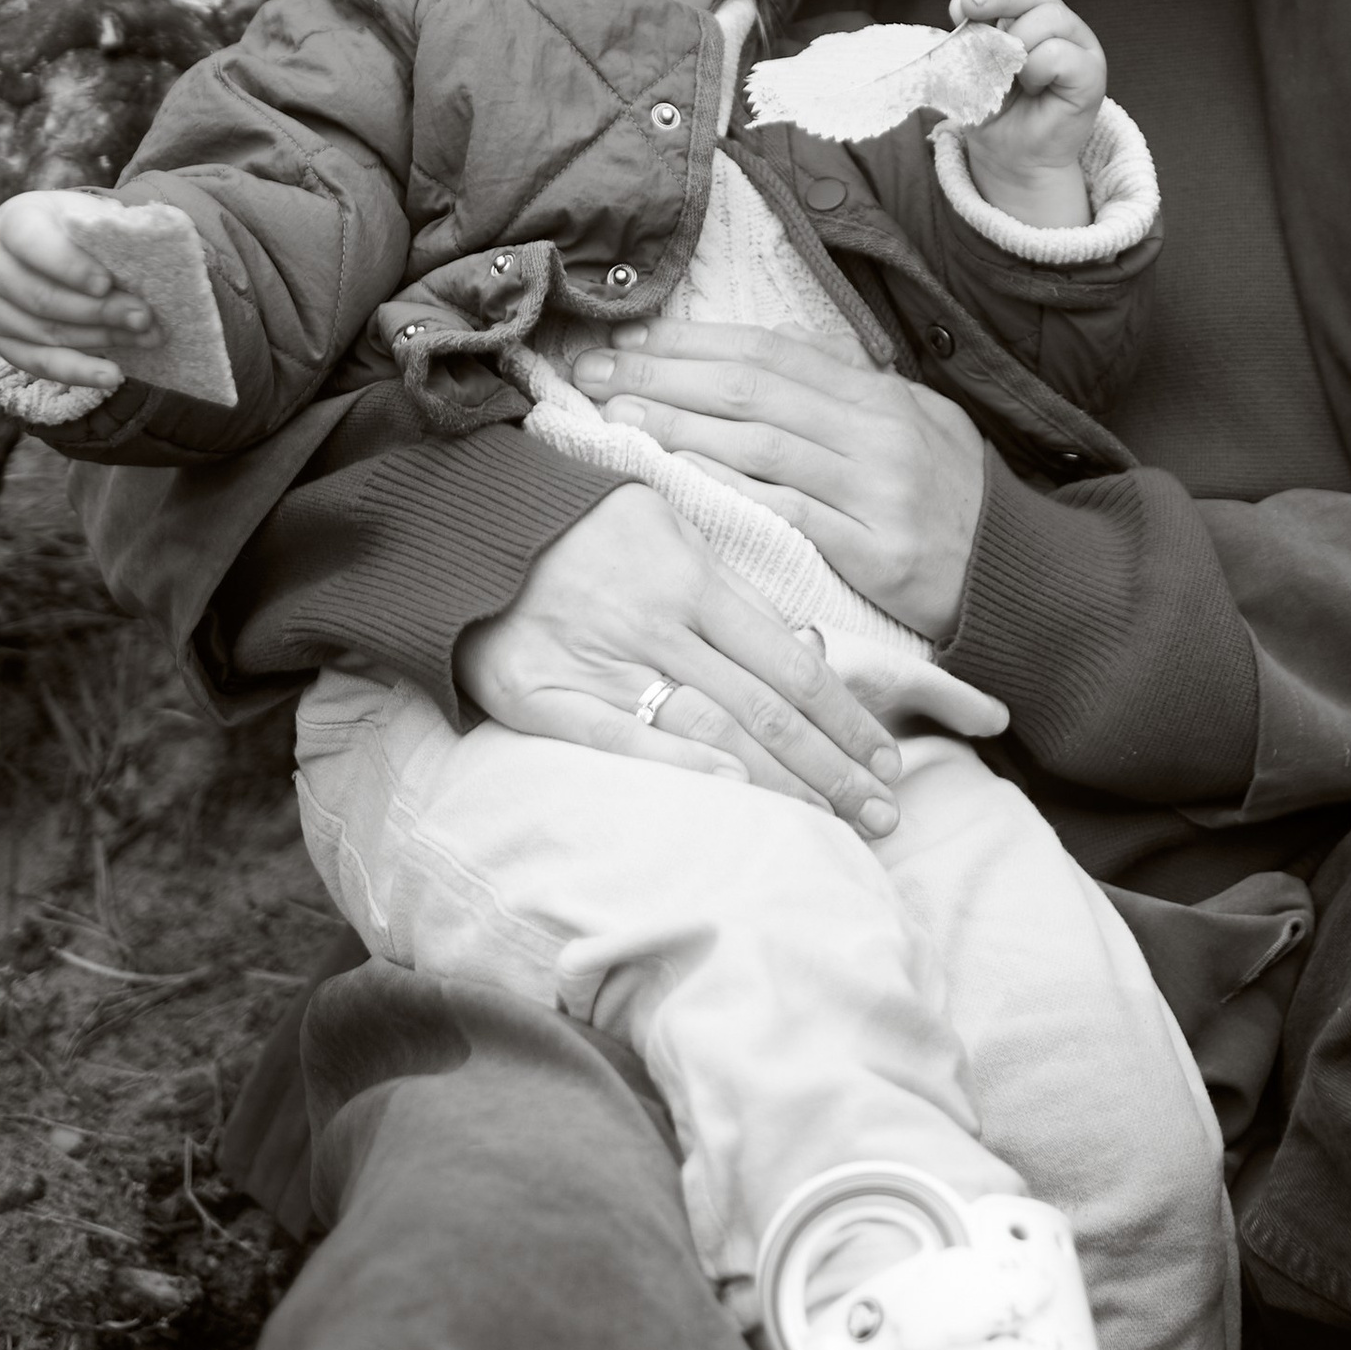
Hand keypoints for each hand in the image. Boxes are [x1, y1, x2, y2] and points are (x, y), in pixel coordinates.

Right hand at [0, 190, 156, 390]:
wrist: (30, 245)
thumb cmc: (69, 227)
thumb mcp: (84, 215)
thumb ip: (108, 230)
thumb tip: (154, 247)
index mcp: (12, 224)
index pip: (34, 246)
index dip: (69, 266)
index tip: (107, 283)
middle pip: (44, 298)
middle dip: (99, 311)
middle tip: (143, 316)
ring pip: (47, 332)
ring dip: (102, 338)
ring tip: (146, 338)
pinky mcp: (1, 343)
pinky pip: (41, 364)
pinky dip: (80, 372)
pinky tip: (113, 375)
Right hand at [456, 488, 906, 830]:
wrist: (461, 524)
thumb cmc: (579, 530)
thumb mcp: (666, 532)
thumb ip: (732, 592)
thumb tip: (810, 649)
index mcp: (693, 578)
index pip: (792, 662)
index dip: (847, 717)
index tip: (889, 761)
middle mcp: (656, 621)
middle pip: (766, 708)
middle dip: (834, 767)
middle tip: (886, 815)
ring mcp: (600, 660)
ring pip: (712, 731)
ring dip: (783, 785)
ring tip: (835, 826)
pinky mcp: (543, 695)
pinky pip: (620, 739)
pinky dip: (682, 767)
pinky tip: (736, 798)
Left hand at [572, 327, 987, 638]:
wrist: (1020, 575)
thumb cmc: (952, 498)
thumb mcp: (914, 422)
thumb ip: (845, 387)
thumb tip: (769, 345)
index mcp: (879, 394)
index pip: (769, 353)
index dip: (693, 342)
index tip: (631, 339)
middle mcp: (878, 431)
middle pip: (752, 389)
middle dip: (664, 376)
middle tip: (596, 370)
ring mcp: (878, 489)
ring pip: (761, 444)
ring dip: (679, 427)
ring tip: (617, 418)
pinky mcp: (877, 550)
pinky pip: (788, 512)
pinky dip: (729, 489)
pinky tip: (678, 478)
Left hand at [950, 0, 1104, 222]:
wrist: (1010, 156)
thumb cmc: (992, 110)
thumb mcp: (968, 66)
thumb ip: (969, 35)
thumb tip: (963, 5)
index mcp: (1027, 14)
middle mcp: (1057, 22)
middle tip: (966, 13)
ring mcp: (1078, 44)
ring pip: (1044, 20)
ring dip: (1014, 50)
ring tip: (1012, 78)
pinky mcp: (1091, 72)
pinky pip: (1057, 54)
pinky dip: (1036, 72)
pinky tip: (1035, 88)